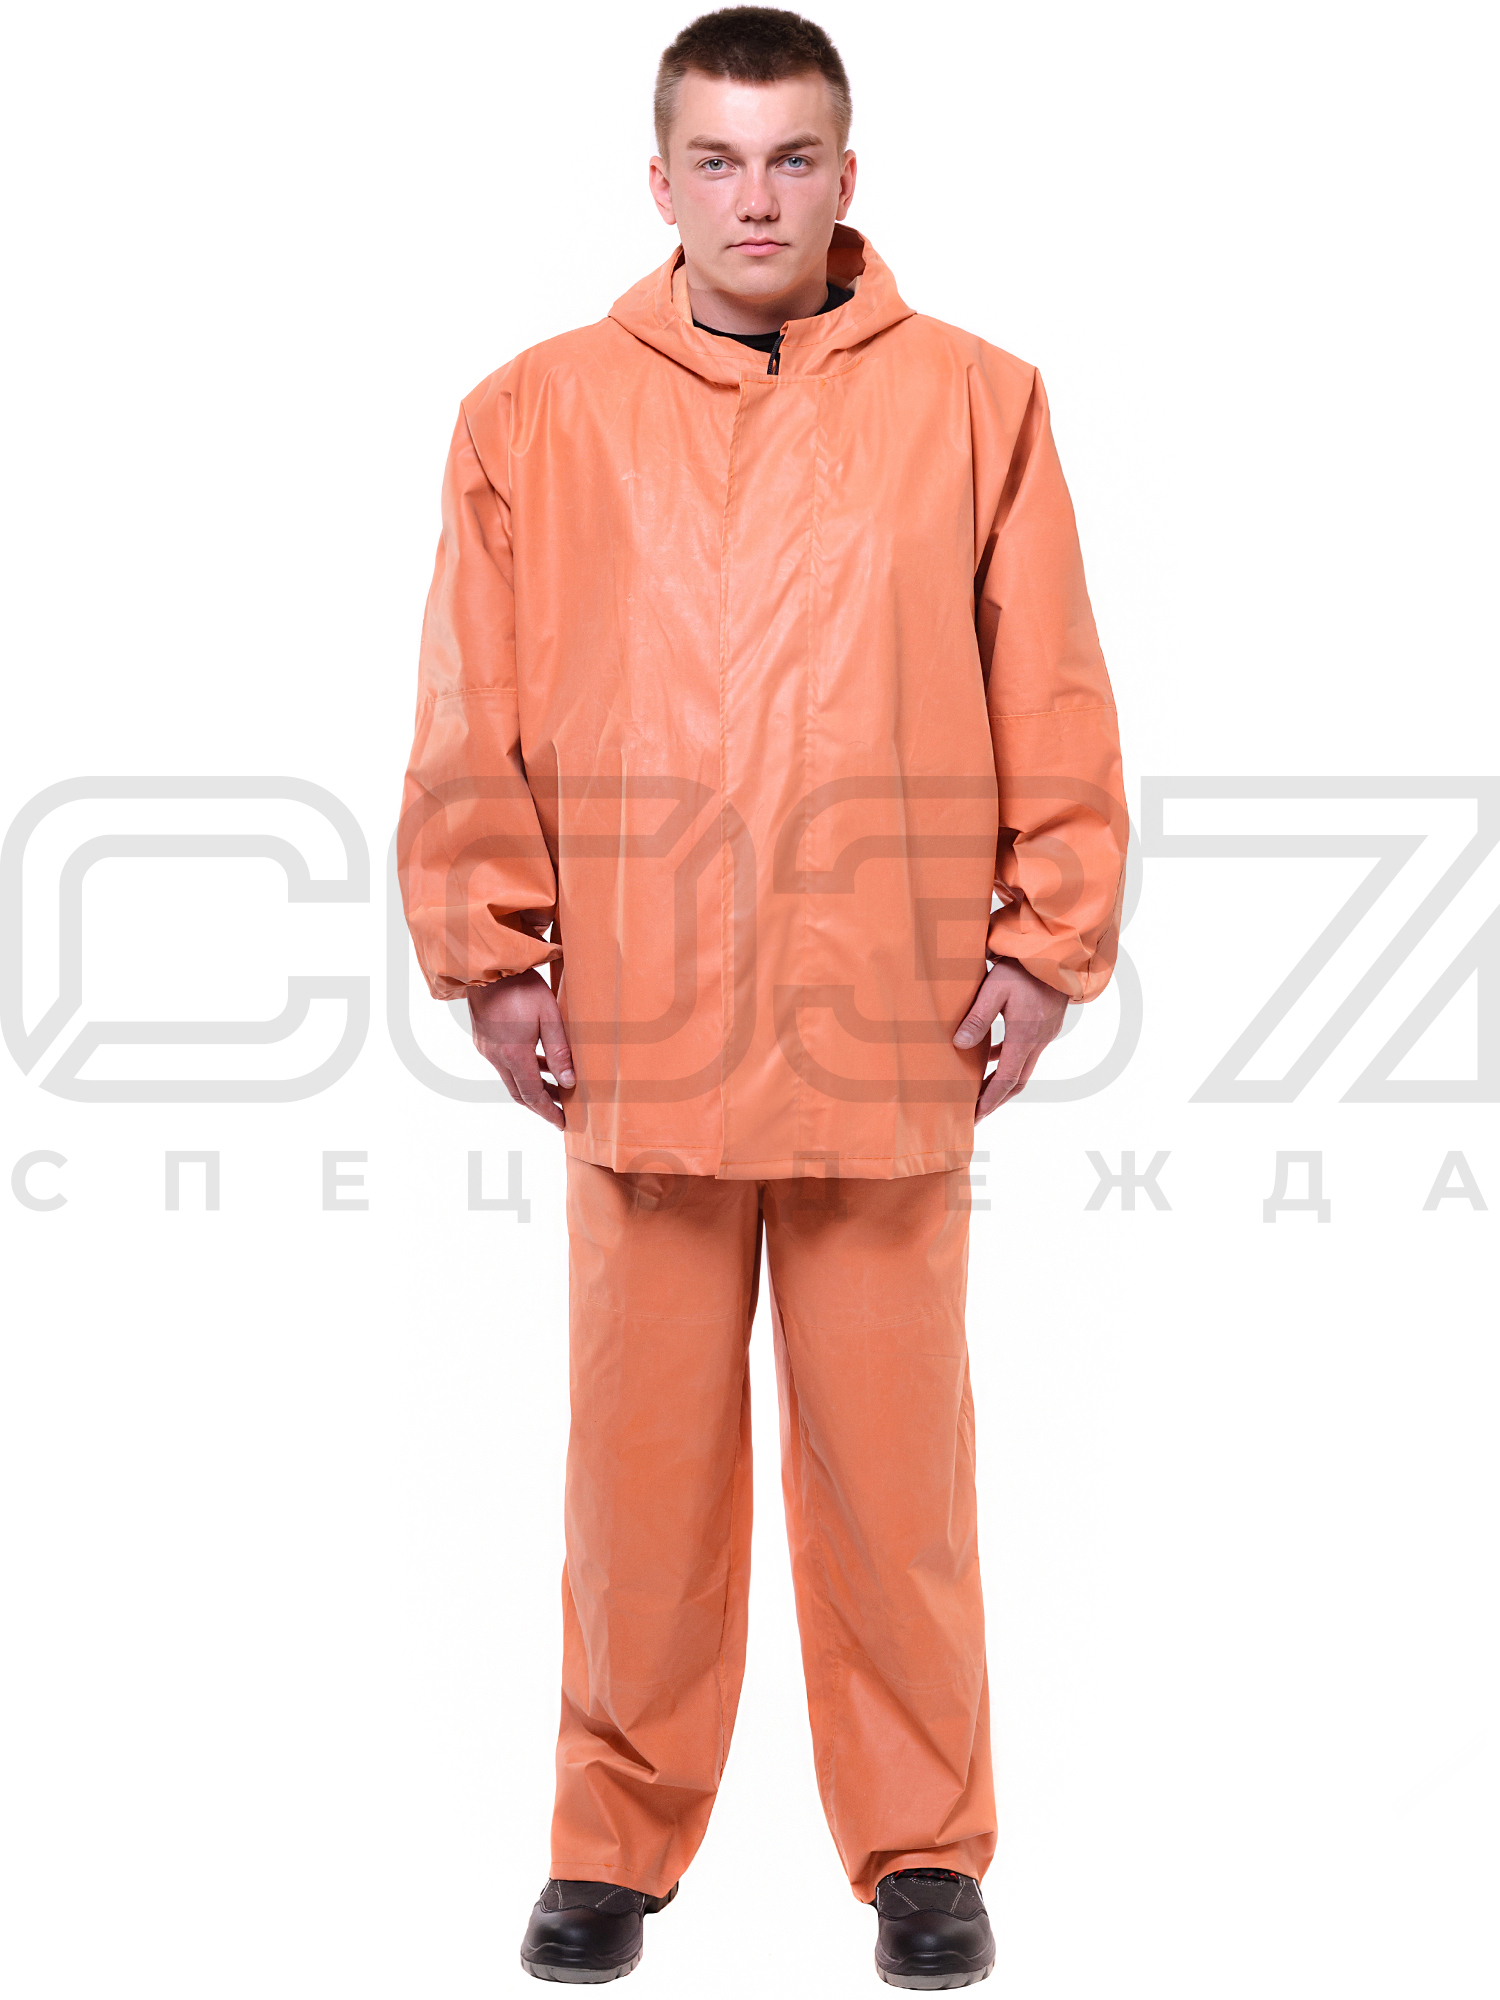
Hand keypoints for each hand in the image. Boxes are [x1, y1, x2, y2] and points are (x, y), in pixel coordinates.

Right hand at [467, 968, 574, 1130]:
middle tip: (559, 1112)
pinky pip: (503, 1063)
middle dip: (540, 1105)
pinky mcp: (483, 1038)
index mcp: (513, 1054)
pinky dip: (521, 1069)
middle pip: (519, 1092)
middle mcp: (495, 1056)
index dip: (548, 1112)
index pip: (533, 1095)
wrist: (487, 966)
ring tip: (555, 1087)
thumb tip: (570, 1081)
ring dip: (532, 1086)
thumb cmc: (521, 986)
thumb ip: (560, 1050)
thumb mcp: (548, 1015)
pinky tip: (538, 1061)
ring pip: (510, 1078)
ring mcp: (486, 1047)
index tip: (561, 1123)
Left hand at [953, 957, 1068, 1119]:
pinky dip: (1008, 1059)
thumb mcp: (994, 989)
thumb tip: (959, 1045)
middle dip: (995, 1099)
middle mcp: (1037, 1041)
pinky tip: (991, 1055)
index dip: (989, 1101)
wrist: (1057, 954)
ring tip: (981, 1090)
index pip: (1005, 1080)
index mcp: (1024, 1038)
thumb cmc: (1024, 969)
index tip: (974, 1116)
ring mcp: (1044, 1034)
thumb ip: (977, 1018)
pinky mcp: (1046, 1024)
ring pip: (1022, 1067)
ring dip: (1002, 1081)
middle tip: (976, 1113)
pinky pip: (1026, 1051)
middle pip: (1016, 1081)